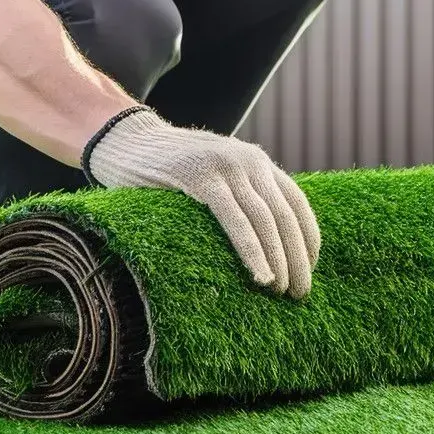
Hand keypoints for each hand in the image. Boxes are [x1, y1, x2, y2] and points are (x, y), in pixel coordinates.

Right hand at [84, 106, 320, 298]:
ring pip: (266, 220)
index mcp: (256, 161)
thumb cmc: (166, 168)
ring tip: (285, 292)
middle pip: (286, 215)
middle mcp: (249, 160)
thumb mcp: (213, 174)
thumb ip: (238, 194)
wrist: (124, 140)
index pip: (296, 202)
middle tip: (301, 293)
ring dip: (280, 260)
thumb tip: (262, 240)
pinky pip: (236, 220)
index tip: (309, 270)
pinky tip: (262, 277)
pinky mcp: (202, 177)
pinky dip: (253, 251)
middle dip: (298, 258)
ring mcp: (226, 166)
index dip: (308, 239)